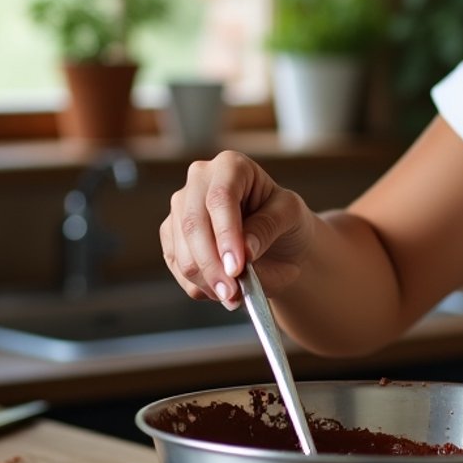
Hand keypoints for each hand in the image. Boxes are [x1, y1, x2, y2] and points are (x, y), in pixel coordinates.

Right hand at [159, 150, 314, 307]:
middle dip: (213, 266)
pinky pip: (177, 267)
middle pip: (193, 225)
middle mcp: (199, 180)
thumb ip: (268, 227)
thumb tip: (245, 250)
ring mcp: (181, 207)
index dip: (226, 235)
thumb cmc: (286, 220)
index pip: (220, 198)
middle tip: (234, 293)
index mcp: (230, 166)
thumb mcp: (290, 216)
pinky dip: (199, 287)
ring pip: (182, 252)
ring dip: (207, 282)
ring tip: (235, 297)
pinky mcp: (171, 235)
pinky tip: (222, 291)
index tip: (237, 267)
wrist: (279, 242)